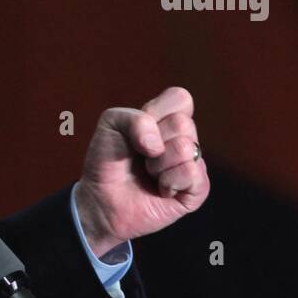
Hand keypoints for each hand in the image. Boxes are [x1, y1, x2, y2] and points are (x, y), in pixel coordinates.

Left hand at [74, 86, 209, 257]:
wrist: (100, 199)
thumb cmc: (107, 160)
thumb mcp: (111, 125)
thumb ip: (133, 119)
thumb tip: (157, 144)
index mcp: (168, 118)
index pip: (181, 98)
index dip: (155, 112)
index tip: (136, 130)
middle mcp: (185, 139)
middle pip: (182, 124)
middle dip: (151, 142)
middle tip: (141, 156)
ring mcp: (193, 163)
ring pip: (186, 149)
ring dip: (157, 165)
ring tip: (149, 174)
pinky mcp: (197, 190)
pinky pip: (192, 174)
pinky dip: (168, 182)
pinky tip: (161, 189)